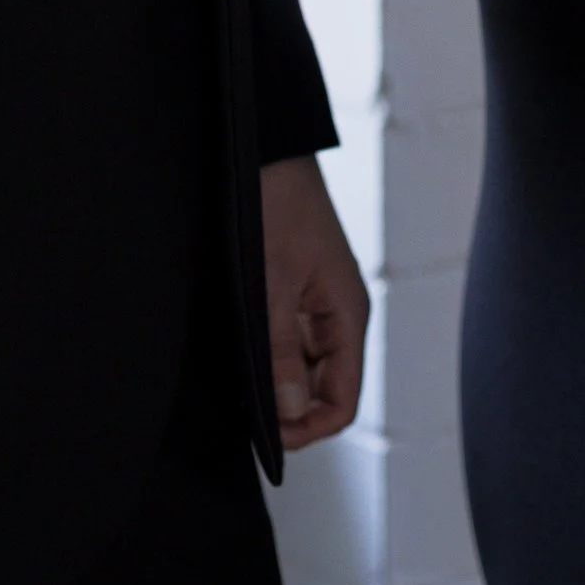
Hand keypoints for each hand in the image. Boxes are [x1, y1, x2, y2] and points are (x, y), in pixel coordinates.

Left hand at [261, 154, 367, 451]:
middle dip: (287, 408)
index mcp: (346, 317)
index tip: (264, 433)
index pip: (340, 403)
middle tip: (242, 410)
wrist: (265, 151)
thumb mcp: (270, 283)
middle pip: (322, 391)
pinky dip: (267, 356)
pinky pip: (287, 342)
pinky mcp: (294, 292)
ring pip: (302, 370)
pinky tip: (240, 352)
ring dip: (275, 382)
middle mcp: (337, 317)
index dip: (306, 427)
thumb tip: (287, 411)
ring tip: (238, 381)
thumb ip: (280, 350)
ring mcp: (316, 305)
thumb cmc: (275, 206)